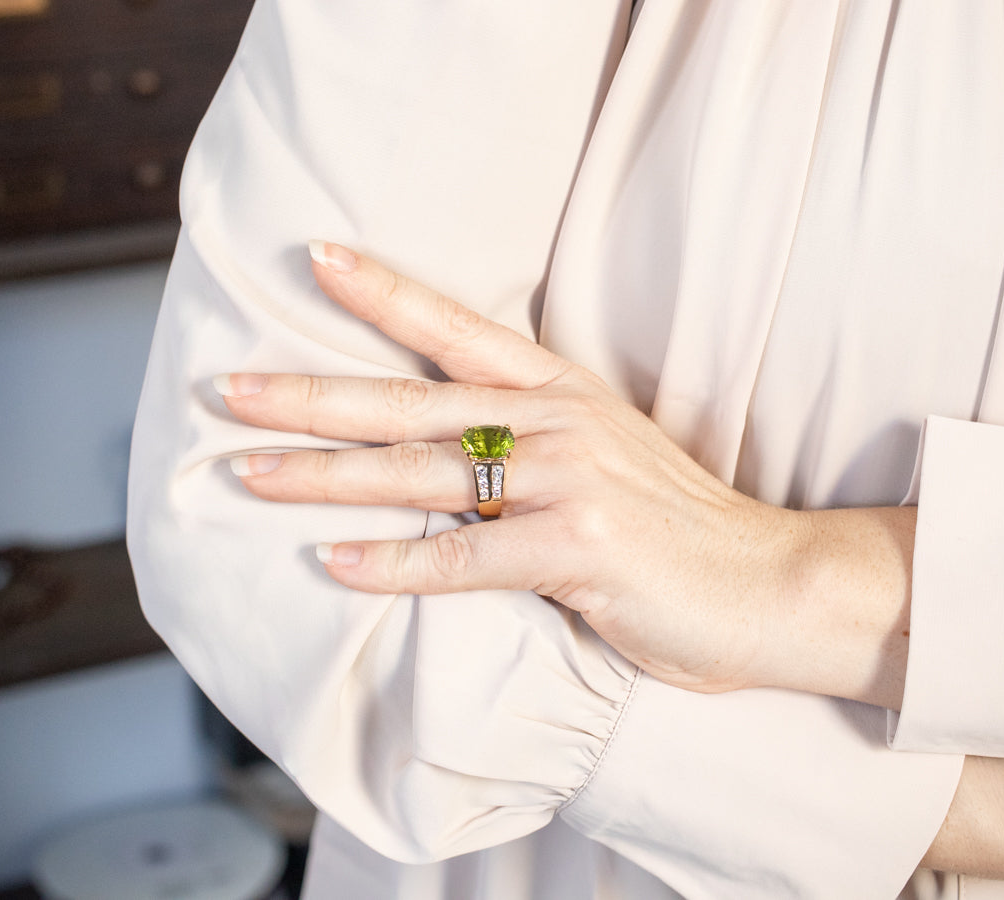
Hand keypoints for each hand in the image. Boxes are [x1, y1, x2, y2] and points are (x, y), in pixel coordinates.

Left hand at [218, 241, 915, 703]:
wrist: (770, 584)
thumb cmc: (682, 530)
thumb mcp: (611, 456)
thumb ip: (536, 443)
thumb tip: (451, 453)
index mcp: (568, 393)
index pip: (461, 329)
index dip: (387, 292)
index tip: (317, 259)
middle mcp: (563, 425)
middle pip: (417, 403)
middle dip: (316, 395)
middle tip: (233, 389)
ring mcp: (572, 485)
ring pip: (427, 475)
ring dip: (329, 478)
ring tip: (251, 474)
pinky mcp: (580, 552)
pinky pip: (466, 560)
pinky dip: (398, 565)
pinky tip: (337, 565)